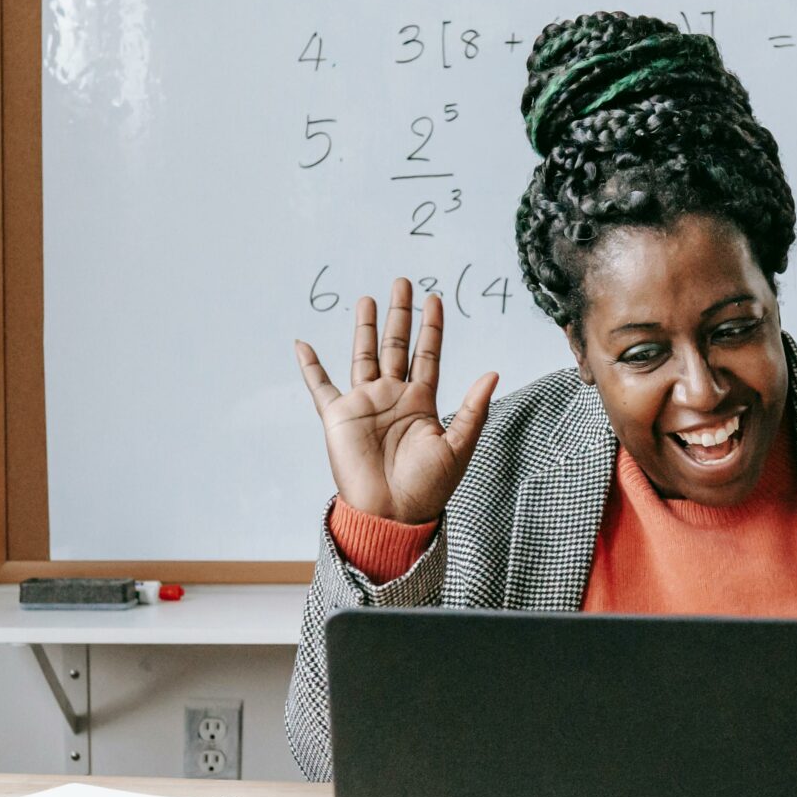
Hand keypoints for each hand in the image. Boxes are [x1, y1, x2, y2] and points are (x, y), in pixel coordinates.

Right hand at [294, 279, 498, 525]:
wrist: (391, 514)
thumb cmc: (427, 489)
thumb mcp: (458, 446)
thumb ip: (473, 409)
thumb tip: (493, 373)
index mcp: (421, 403)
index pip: (428, 355)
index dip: (432, 327)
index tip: (435, 298)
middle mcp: (392, 397)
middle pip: (396, 345)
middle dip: (400, 314)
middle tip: (403, 282)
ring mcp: (365, 404)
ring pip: (364, 355)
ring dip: (365, 327)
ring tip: (368, 298)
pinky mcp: (338, 417)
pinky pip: (320, 386)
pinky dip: (310, 366)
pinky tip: (303, 344)